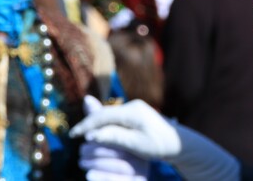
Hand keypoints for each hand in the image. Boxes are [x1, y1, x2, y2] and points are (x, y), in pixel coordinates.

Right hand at [70, 96, 240, 180]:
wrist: (179, 143)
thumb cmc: (158, 145)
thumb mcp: (135, 144)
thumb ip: (114, 137)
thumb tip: (92, 134)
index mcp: (132, 111)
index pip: (103, 116)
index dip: (86, 125)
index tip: (73, 135)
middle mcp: (133, 106)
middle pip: (105, 113)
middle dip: (89, 123)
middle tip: (74, 134)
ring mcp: (136, 109)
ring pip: (110, 115)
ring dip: (97, 124)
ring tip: (83, 133)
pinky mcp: (137, 114)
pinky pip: (117, 118)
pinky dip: (106, 125)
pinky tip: (100, 132)